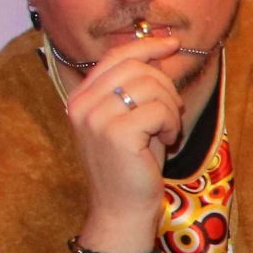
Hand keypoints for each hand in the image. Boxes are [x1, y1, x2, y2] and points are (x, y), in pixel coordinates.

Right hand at [66, 35, 186, 239]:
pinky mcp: (116, 133)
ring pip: (151, 87)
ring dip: (171, 109)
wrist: (121, 208)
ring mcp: (95, 118)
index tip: (172, 44)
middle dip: (165, 87)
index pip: (116, 57)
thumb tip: (159, 52)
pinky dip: (172, 124)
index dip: (146, 46)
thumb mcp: (131, 119)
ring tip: (166, 131)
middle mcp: (81, 104)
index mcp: (80, 97)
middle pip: (137, 68)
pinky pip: (159, 110)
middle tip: (170, 115)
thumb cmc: (133, 164)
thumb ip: (136, 88)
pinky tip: (166, 142)